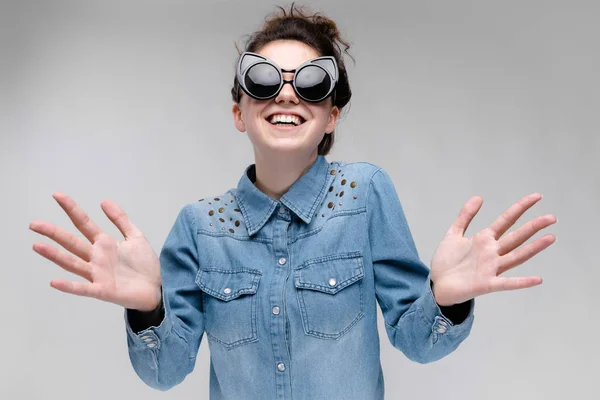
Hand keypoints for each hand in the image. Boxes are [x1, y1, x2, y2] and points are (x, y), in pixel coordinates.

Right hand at [30, 192, 161, 310]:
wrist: (157, 288)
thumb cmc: (144, 264)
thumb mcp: (135, 237)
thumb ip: (121, 220)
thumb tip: (104, 201)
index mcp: (104, 244)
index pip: (84, 223)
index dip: (72, 209)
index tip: (57, 195)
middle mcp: (96, 258)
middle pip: (72, 242)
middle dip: (54, 233)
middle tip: (34, 224)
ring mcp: (97, 275)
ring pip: (72, 263)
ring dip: (55, 256)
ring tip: (37, 246)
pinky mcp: (103, 290)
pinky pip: (83, 288)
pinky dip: (69, 286)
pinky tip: (54, 282)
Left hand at [430, 193, 556, 305]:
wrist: (436, 284)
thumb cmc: (446, 261)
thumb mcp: (454, 233)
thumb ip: (465, 216)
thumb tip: (479, 197)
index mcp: (484, 239)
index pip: (507, 220)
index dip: (521, 207)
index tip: (537, 197)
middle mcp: (492, 253)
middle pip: (516, 237)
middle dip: (533, 226)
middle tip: (552, 217)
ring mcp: (491, 268)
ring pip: (516, 256)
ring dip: (533, 248)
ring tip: (550, 238)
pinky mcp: (486, 284)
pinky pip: (506, 283)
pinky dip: (521, 282)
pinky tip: (537, 279)